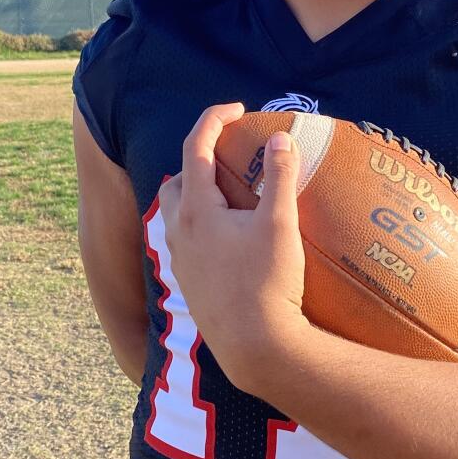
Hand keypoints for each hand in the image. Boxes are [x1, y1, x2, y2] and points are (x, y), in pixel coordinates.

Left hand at [157, 103, 309, 392]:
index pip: (195, 148)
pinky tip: (229, 237)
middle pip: (177, 181)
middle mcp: (178, 233)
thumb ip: (281, 176)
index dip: (214, 120)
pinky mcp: (190, 285)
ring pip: (176, 214)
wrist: (256, 349)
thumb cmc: (268, 284)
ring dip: (196, 194)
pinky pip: (185, 241)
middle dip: (199, 160)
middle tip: (232, 156)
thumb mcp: (281, 224)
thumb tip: (280, 138)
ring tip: (230, 194)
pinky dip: (200, 225)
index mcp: (196, 210)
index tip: (238, 109)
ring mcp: (180, 262)